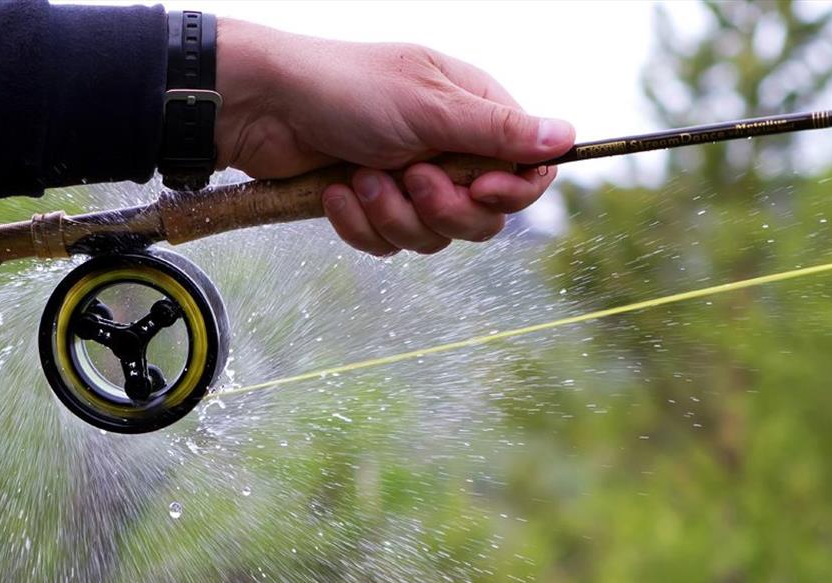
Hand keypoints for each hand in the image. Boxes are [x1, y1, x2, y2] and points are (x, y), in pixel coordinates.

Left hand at [215, 19, 574, 255]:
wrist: (262, 109)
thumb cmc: (344, 90)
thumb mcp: (428, 106)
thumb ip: (497, 130)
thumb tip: (568, 136)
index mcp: (473, 113)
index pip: (527, 168)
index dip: (514, 189)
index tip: (486, 187)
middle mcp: (448, 150)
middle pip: (485, 216)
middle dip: (444, 208)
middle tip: (411, 179)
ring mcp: (409, 182)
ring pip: (434, 237)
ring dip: (394, 214)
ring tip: (361, 176)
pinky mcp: (373, 208)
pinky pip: (389, 244)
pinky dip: (361, 224)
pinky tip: (337, 192)